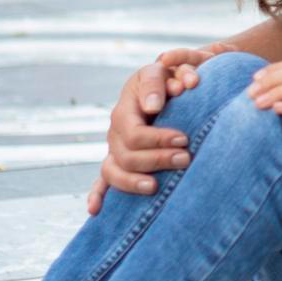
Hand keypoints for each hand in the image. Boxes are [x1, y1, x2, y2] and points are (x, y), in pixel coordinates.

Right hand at [86, 47, 225, 213]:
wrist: (163, 86)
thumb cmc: (167, 77)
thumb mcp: (164, 70)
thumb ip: (163, 80)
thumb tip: (161, 101)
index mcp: (125, 108)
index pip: (134, 131)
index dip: (157, 139)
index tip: (184, 139)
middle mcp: (115, 130)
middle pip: (126, 153)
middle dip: (156, 159)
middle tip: (186, 159)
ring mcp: (114, 147)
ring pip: (112, 170)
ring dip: (133, 181)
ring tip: (156, 187)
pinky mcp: (116, 160)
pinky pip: (102, 180)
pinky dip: (97, 195)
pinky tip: (95, 210)